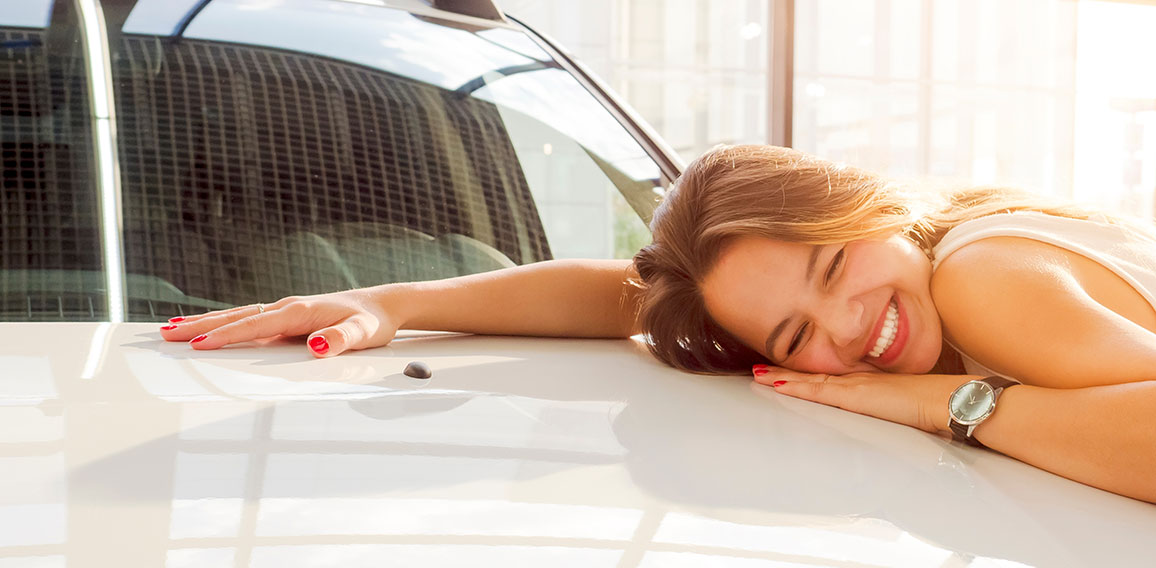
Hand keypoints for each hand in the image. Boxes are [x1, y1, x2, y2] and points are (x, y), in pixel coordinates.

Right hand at [159, 288, 402, 357]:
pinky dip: (223, 322)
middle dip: (199, 327)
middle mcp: (287, 307)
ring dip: (204, 322)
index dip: (228, 336)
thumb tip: (317, 345)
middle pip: (236, 317)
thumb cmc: (372, 321)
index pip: (256, 325)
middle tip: (165, 335)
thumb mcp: (363, 334)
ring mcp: (284, 311)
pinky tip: (206, 327)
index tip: (200, 345)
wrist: (383, 306)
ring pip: (237, 315)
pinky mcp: (286, 316)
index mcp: (300, 311)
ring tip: (171, 328)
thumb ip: (342, 339)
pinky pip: (247, 318)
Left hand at [751, 364, 975, 434]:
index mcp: (867, 385)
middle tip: (759, 371)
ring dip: (783, 378)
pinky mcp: (855, 396)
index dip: (804, 376)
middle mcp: (857, 381)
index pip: (828, 379)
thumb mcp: (903, 411)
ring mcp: (855, 386)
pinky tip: (778, 385)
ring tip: (759, 376)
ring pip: (810, 380)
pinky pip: (818, 390)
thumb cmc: (934, 408)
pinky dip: (796, 387)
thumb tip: (886, 422)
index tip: (784, 374)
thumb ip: (890, 413)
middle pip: (813, 376)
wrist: (949, 402)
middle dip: (785, 373)